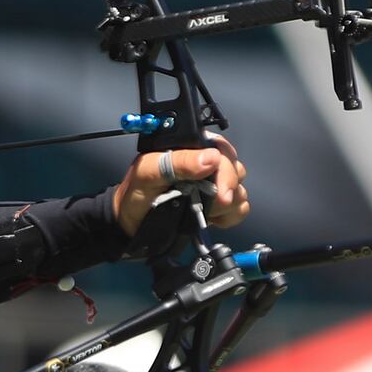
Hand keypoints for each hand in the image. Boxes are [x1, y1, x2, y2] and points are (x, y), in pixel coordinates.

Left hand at [113, 138, 249, 234]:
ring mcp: (213, 185)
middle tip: (214, 205)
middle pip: (235, 169)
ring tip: (205, 212)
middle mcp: (206, 164)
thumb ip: (177, 163)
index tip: (220, 188)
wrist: (131, 224)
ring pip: (240, 190)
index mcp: (191, 148)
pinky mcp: (217, 206)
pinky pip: (240, 208)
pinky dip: (230, 216)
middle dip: (228, 189)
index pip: (221, 149)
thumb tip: (210, 159)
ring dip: (227, 205)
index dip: (225, 167)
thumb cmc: (136, 192)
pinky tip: (212, 219)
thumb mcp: (148, 173)